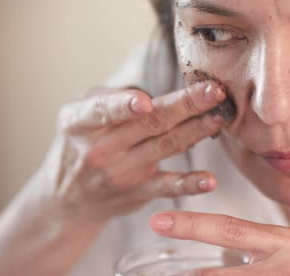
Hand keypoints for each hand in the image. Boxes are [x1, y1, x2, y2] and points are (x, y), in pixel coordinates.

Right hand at [38, 82, 230, 222]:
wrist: (68, 198)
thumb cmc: (81, 142)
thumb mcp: (79, 113)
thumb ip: (114, 97)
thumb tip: (155, 95)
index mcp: (79, 122)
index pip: (101, 111)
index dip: (123, 106)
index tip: (146, 102)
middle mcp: (100, 149)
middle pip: (148, 124)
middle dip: (185, 105)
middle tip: (213, 91)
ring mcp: (121, 173)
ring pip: (165, 146)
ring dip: (197, 130)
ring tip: (221, 115)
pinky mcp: (139, 192)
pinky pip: (168, 187)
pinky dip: (190, 184)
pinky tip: (209, 180)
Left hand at [150, 211, 289, 275]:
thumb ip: (260, 253)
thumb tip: (222, 264)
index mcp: (279, 243)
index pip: (229, 229)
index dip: (192, 223)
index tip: (159, 219)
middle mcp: (281, 257)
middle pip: (228, 246)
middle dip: (191, 231)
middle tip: (155, 223)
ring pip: (236, 275)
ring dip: (208, 275)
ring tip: (181, 275)